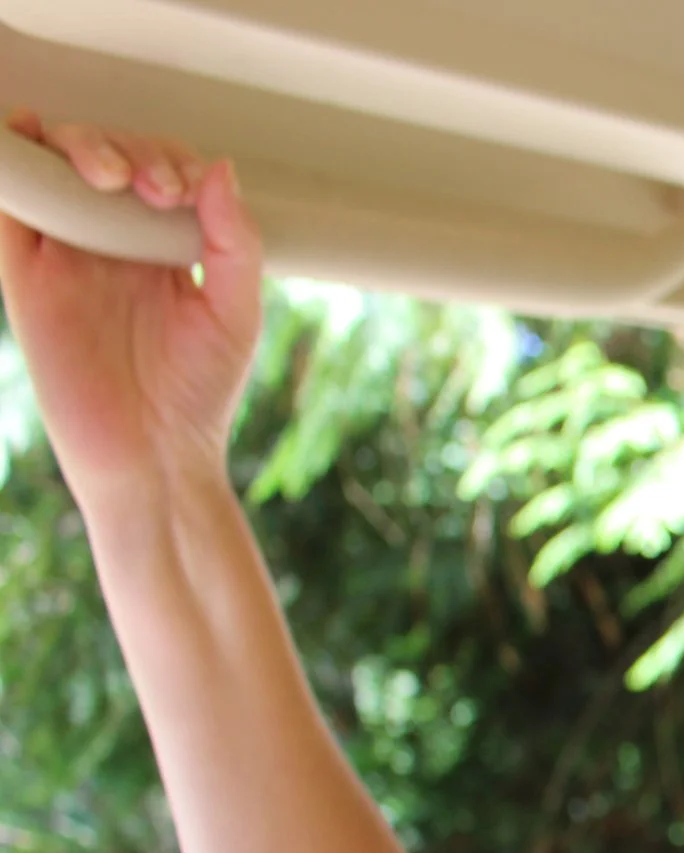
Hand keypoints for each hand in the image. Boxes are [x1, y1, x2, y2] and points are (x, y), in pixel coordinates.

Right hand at [0, 114, 262, 499]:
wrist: (151, 454)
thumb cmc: (198, 394)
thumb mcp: (236, 312)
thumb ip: (236, 241)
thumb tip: (221, 168)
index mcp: (161, 244)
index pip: (156, 166)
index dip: (168, 159)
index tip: (183, 192)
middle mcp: (109, 240)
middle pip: (101, 152)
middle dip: (127, 150)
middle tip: (154, 190)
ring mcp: (64, 252)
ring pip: (54, 164)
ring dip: (75, 145)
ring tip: (109, 178)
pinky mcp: (24, 273)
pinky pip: (9, 203)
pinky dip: (13, 162)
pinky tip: (29, 142)